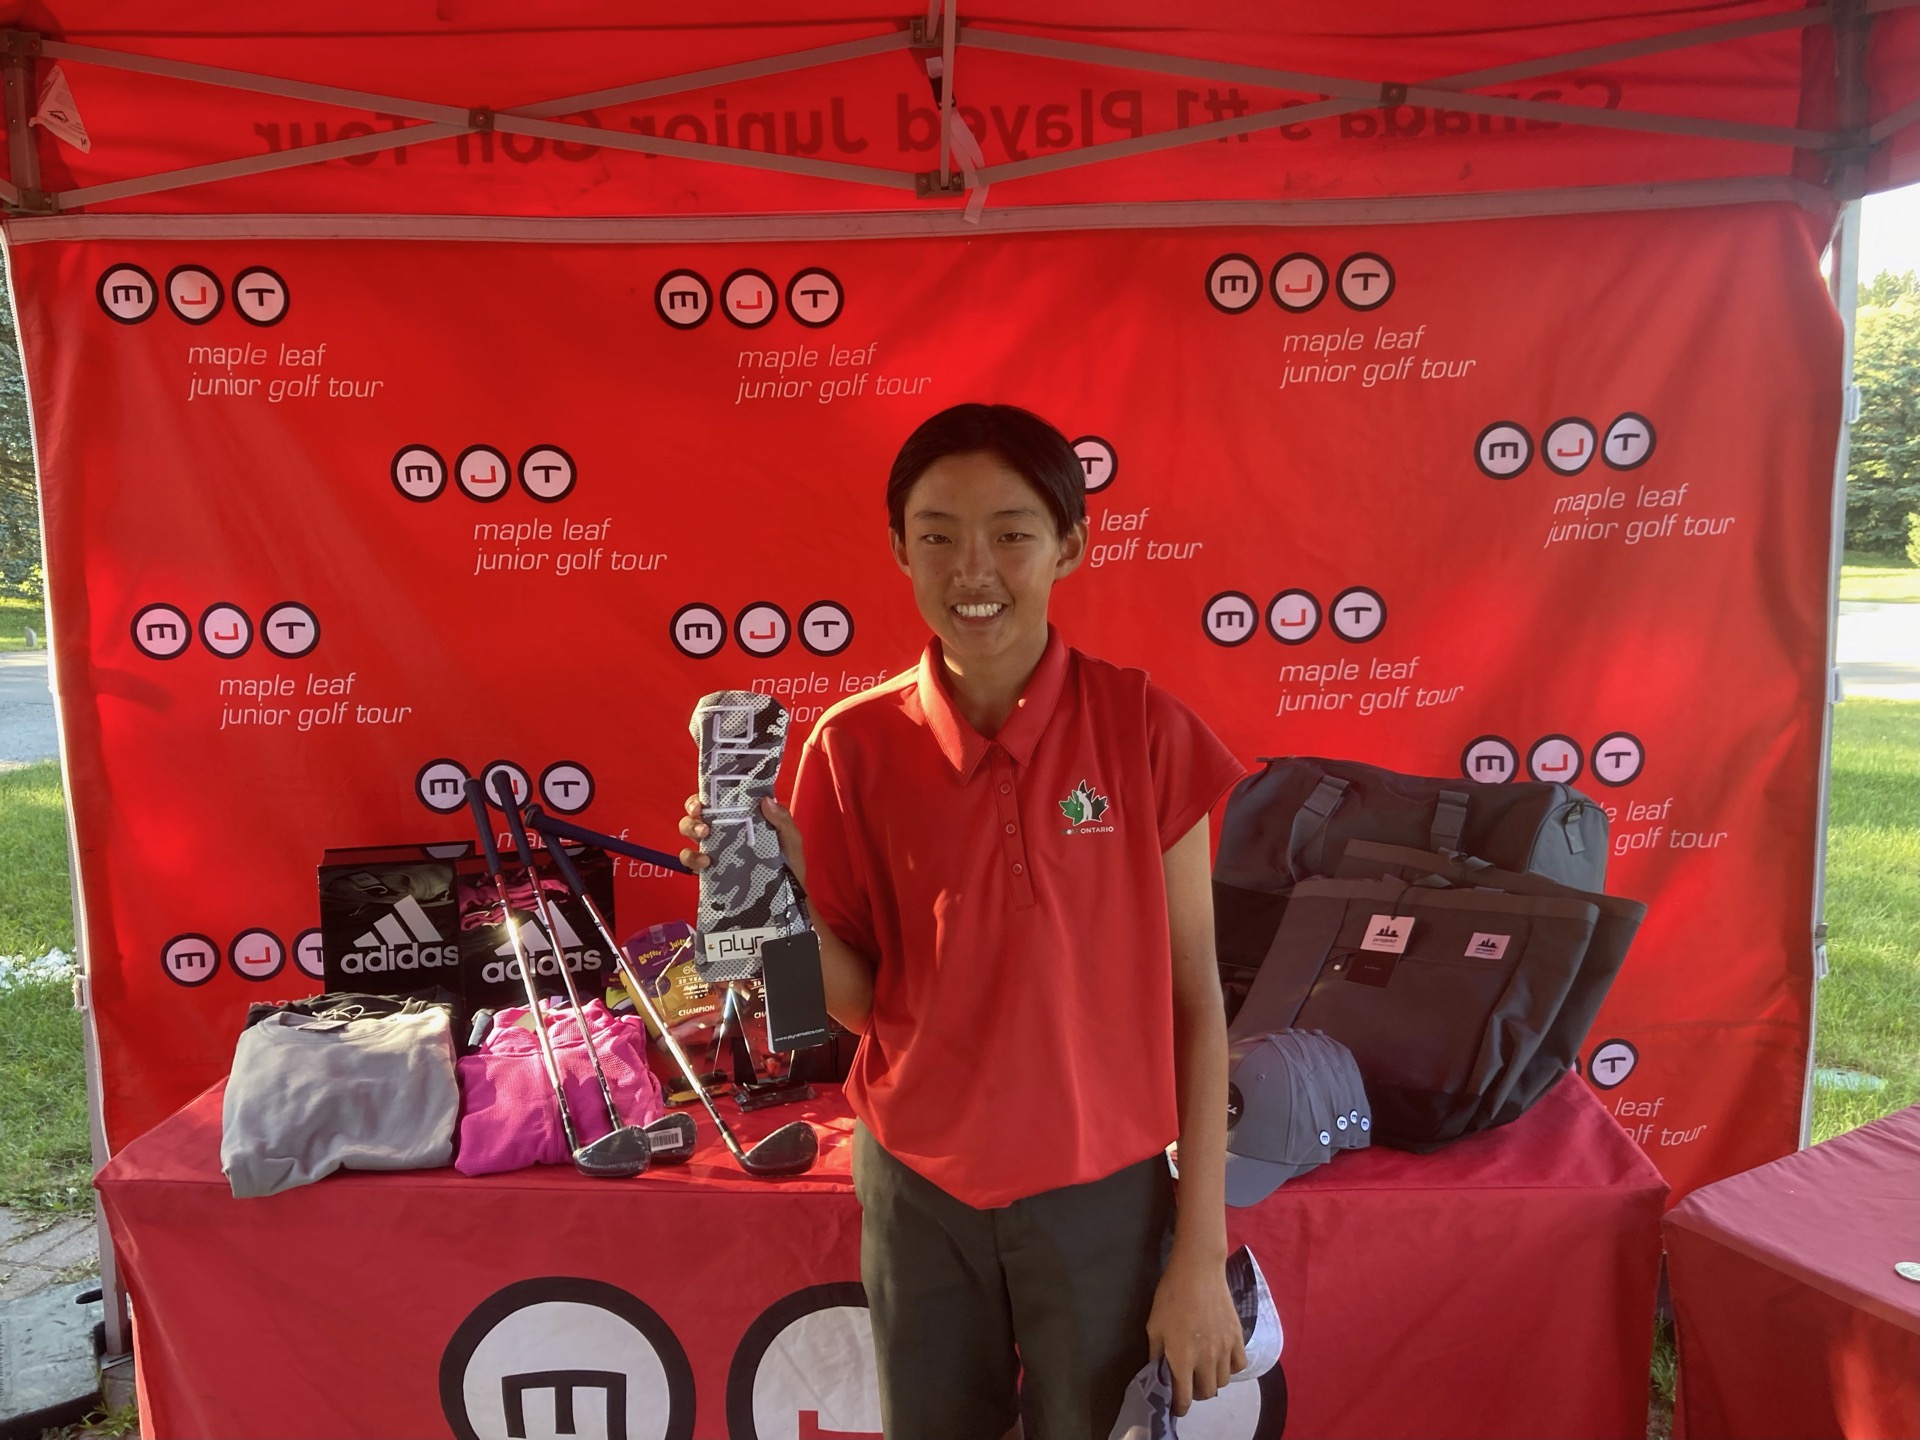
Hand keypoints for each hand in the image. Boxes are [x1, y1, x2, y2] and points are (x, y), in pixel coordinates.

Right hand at [678, 795, 807, 886]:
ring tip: (704, 836)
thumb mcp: (790, 840)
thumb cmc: (789, 864)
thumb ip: (782, 820)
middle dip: (693, 809)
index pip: (719, 798)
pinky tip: (706, 862)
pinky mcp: (709, 870)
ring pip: (689, 831)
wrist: (787, 897)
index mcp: (742, 817)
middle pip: (697, 812)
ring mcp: (715, 849)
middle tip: (703, 817)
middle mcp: (724, 829)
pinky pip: (690, 860)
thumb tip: (765, 800)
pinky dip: (691, 858)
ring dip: (690, 829)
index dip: (706, 794)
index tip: (705, 798)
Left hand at [1144, 1247, 1247, 1415]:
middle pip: (1206, 1393)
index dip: (1179, 1407)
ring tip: (1204, 1368)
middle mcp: (1206, 1359)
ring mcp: (1225, 1349)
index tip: (1176, 1405)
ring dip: (1212, 1380)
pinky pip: (1239, 1366)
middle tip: (1188, 1382)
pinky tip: (1222, 1357)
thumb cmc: (1170, 1296)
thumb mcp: (1154, 1325)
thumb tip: (1158, 1370)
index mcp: (1182, 1358)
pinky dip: (1231, 1368)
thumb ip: (1156, 1353)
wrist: (1198, 1271)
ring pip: (1223, 1382)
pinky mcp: (1238, 1338)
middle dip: (1195, 1393)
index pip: (1184, 1398)